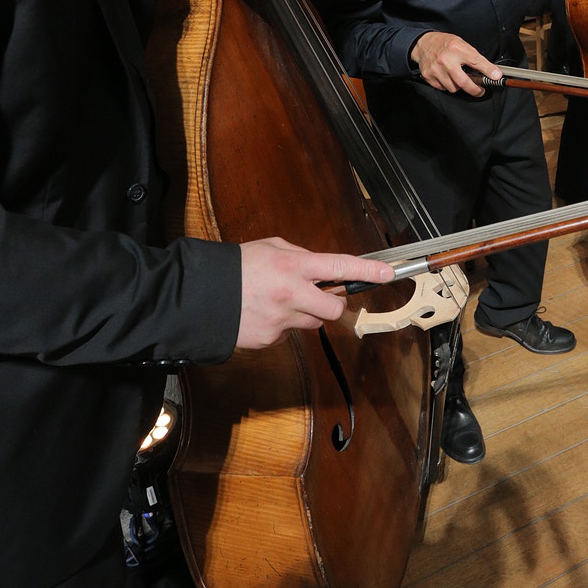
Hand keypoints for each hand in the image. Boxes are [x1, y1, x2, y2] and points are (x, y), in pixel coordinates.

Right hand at [236, 237, 394, 347]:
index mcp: (293, 267)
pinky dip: (282, 324)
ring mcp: (282, 320)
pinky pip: (289, 333)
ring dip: (306, 313)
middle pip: (335, 307)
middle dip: (334, 302)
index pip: (340, 266)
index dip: (367, 270)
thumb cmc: (235, 267)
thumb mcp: (270, 248)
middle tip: (322, 295)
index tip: (387, 273)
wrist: (200, 297)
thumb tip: (321, 267)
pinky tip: (263, 313)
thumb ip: (300, 256)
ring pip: (313, 322)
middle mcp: (291, 295)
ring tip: (279, 301)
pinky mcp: (271, 339)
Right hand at [410, 31, 501, 95]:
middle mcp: (446, 59)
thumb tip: (489, 70)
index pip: (476, 61)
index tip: (496, 76)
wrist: (423, 43)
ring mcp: (436, 69)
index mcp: (457, 48)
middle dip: (475, 90)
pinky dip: (448, 85)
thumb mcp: (461, 44)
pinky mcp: (429, 76)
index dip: (488, 70)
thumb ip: (474, 57)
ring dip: (459, 86)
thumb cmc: (445, 43)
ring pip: (453, 88)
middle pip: (464, 82)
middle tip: (480, 90)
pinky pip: (443, 88)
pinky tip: (447, 77)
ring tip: (458, 77)